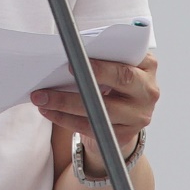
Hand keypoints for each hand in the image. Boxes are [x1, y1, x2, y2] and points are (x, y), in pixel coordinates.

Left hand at [30, 52, 159, 167]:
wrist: (124, 115)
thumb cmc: (114, 81)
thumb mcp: (115, 64)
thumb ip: (103, 57)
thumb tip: (69, 54)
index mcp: (147, 66)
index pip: (125, 62)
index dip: (100, 65)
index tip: (73, 61)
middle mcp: (148, 92)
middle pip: (117, 84)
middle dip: (82, 82)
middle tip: (51, 83)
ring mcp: (138, 116)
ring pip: (100, 110)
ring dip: (65, 103)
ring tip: (41, 98)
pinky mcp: (124, 135)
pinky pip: (91, 127)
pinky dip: (66, 119)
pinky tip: (49, 111)